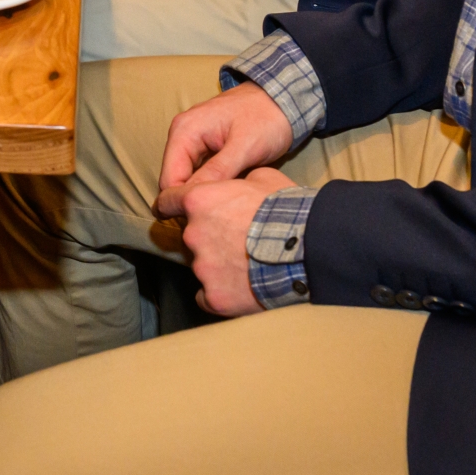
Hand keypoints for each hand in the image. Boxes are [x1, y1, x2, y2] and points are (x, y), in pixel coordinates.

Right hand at [156, 82, 295, 207]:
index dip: (183, 203)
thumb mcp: (244, 147)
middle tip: (218, 219)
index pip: (169, 179)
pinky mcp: (205, 147)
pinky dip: (209, 185)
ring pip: (187, 179)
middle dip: (192, 200)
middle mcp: (182, 134)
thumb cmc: (266, 118)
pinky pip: (199, 173)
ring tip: (224, 210)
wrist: (284, 98)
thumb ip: (217, 171)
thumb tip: (193, 198)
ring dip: (202, 194)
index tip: (207, 220)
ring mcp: (193, 140)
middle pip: (175, 180)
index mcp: (185, 131)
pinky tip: (226, 196)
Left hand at [169, 167, 298, 316]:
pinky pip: (207, 296)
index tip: (172, 211)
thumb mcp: (263, 178)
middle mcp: (193, 234)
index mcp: (199, 201)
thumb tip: (237, 185)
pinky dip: (220, 293)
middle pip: (191, 236)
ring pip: (202, 266)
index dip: (172, 206)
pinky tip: (241, 288)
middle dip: (209, 237)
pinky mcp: (215, 296)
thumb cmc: (285, 210)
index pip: (168, 201)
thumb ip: (238, 181)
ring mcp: (202, 268)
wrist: (306, 249)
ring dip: (219, 265)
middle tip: (239, 240)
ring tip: (250, 265)